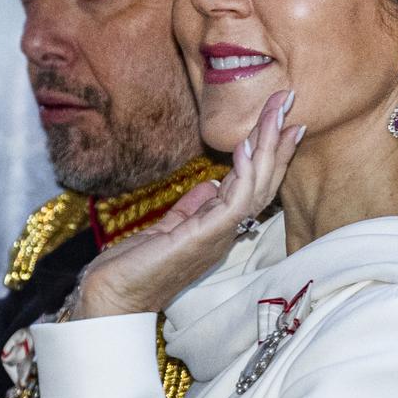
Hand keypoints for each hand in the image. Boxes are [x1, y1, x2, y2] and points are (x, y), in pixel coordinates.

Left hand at [70, 90, 304, 318]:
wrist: (110, 298)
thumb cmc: (135, 268)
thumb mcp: (167, 229)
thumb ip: (191, 207)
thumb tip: (209, 184)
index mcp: (219, 229)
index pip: (253, 185)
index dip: (270, 153)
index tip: (283, 121)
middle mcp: (225, 233)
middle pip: (263, 181)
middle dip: (276, 139)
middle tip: (287, 100)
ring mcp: (217, 236)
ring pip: (255, 187)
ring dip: (266, 146)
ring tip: (274, 112)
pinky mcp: (203, 238)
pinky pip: (233, 202)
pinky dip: (243, 172)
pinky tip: (245, 146)